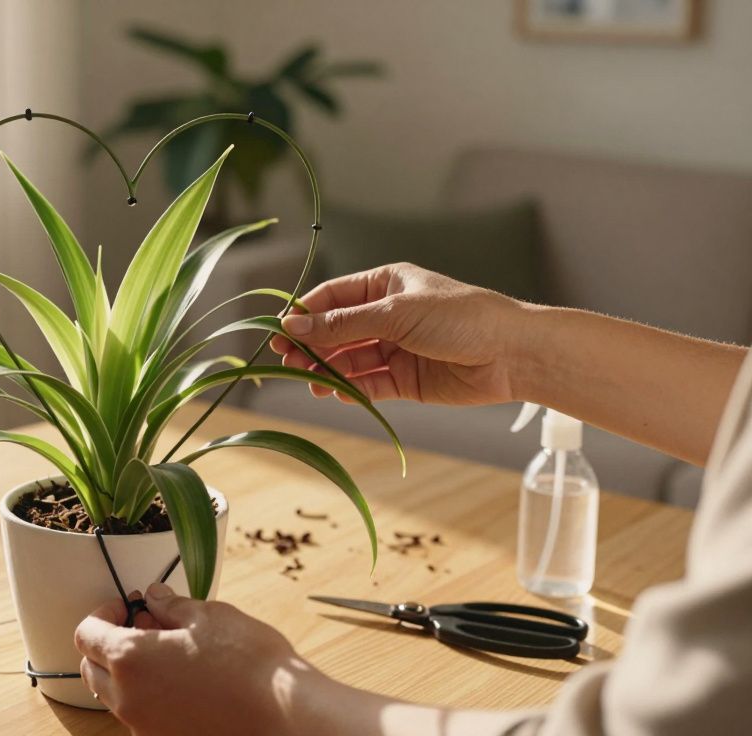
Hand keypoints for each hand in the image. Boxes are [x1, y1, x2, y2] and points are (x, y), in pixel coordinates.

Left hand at [73, 583, 322, 735]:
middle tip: (141, 624)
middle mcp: (128, 698)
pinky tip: (179, 677)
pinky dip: (145, 693)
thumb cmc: (247, 660)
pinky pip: (139, 714)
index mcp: (129, 660)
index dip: (103, 613)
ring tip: (164, 650)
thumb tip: (155, 598)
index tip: (128, 606)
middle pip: (92, 668)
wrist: (284, 712)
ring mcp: (145, 725)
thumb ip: (170, 606)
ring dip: (125, 670)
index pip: (86, 634)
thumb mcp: (207, 616)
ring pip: (113, 695)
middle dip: (107, 643)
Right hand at [269, 263, 530, 405]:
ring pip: (349, 360)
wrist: (513, 353)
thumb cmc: (461, 316)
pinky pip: (369, 384)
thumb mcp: (394, 313)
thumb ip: (342, 323)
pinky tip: (338, 393)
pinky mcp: (406, 379)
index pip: (333, 297)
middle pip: (336, 332)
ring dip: (327, 371)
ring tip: (311, 384)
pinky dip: (351, 390)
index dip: (304, 314)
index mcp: (385, 285)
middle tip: (288, 364)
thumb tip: (293, 323)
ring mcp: (396, 348)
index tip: (279, 333)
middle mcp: (388, 315)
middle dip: (312, 347)